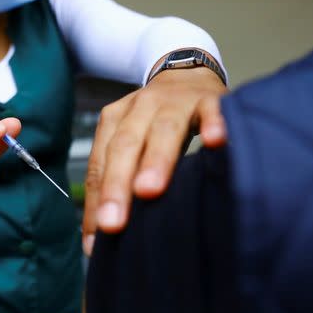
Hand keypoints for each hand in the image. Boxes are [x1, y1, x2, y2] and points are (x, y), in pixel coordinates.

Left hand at [82, 67, 226, 254]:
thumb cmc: (156, 122)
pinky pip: (213, 110)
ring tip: (148, 190)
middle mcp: (141, 108)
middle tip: (113, 224)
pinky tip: (216, 141)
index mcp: (115, 120)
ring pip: (164, 129)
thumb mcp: (131, 143)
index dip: (96, 201)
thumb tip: (97, 241)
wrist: (187, 72)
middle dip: (117, 185)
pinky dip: (215, 123)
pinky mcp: (212, 99)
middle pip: (125, 146)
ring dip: (156, 159)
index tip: (95, 240)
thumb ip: (116, 181)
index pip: (99, 163)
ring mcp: (176, 101)